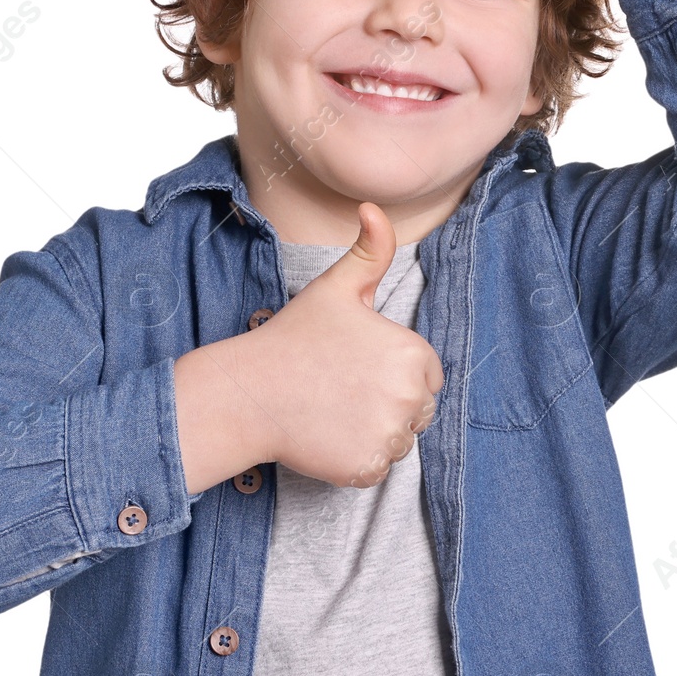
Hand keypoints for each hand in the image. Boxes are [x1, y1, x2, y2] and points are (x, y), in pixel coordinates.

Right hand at [246, 202, 442, 487]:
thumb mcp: (337, 287)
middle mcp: (410, 398)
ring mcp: (389, 436)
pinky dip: (357, 456)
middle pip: (417, 410)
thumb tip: (374, 207)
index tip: (356, 365)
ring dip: (374, 430)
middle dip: (387, 402)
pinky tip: (328, 434)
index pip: (426, 374)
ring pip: (399, 439)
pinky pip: (378, 467)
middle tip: (341, 388)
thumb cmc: (295, 338)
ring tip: (333, 409)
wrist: (250, 393)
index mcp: (413, 354)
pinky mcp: (367, 468)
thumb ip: (371, 249)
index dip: (392, 370)